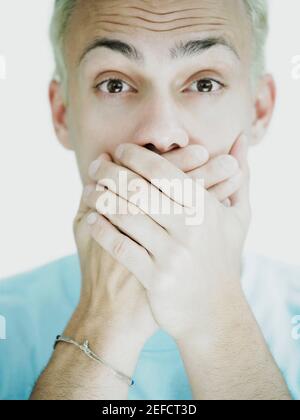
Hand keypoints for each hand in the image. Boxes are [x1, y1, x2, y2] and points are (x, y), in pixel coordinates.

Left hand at [82, 135, 249, 340]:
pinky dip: (102, 231)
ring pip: (126, 216)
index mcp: (206, 208)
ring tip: (88, 189)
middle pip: (139, 191)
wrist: (216, 311)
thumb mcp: (238, 217)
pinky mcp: (157, 279)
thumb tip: (242, 138)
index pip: (164, 172)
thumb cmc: (223, 258)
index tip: (120, 150)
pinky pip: (122, 248)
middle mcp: (190, 229)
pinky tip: (91, 219)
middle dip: (112, 173)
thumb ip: (241, 176)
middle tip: (96, 165)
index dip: (136, 157)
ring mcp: (173, 255)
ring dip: (101, 199)